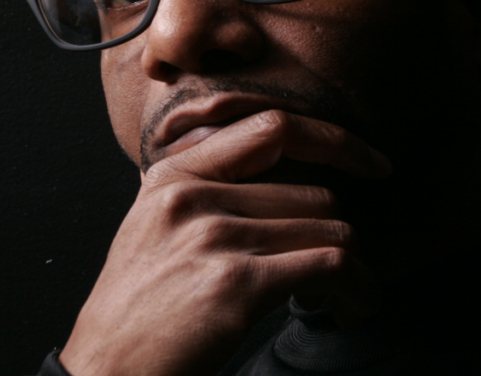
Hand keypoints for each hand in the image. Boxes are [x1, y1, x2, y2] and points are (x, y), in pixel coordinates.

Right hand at [58, 110, 389, 375]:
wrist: (105, 372)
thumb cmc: (138, 311)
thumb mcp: (154, 227)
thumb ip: (207, 191)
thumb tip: (289, 177)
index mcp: (174, 174)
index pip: (274, 128)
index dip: (337, 140)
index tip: (375, 165)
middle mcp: (192, 196)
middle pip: (315, 194)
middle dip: (336, 238)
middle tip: (335, 276)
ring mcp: (215, 238)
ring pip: (331, 229)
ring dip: (352, 267)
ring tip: (340, 296)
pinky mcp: (238, 284)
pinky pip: (332, 265)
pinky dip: (359, 287)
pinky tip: (355, 306)